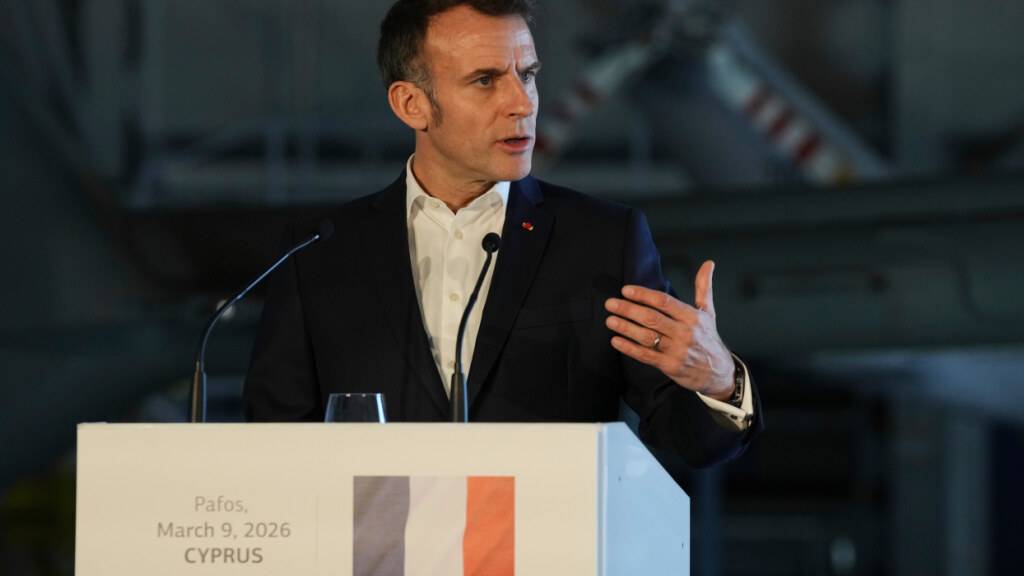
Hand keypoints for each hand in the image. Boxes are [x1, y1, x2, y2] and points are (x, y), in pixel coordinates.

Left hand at [604, 260, 735, 400]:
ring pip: (647, 337)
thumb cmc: (709, 338)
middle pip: (652, 318)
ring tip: (610, 320)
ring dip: (626, 328)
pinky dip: (629, 348)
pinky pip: (645, 355)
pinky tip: (616, 340)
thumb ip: (704, 287)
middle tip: (610, 303)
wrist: (718, 372)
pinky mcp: (669, 366)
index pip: (664, 302)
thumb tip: (708, 263)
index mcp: (692, 317)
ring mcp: (677, 351)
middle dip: (629, 310)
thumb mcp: (708, 312)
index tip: (626, 290)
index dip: (643, 295)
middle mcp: (685, 333)